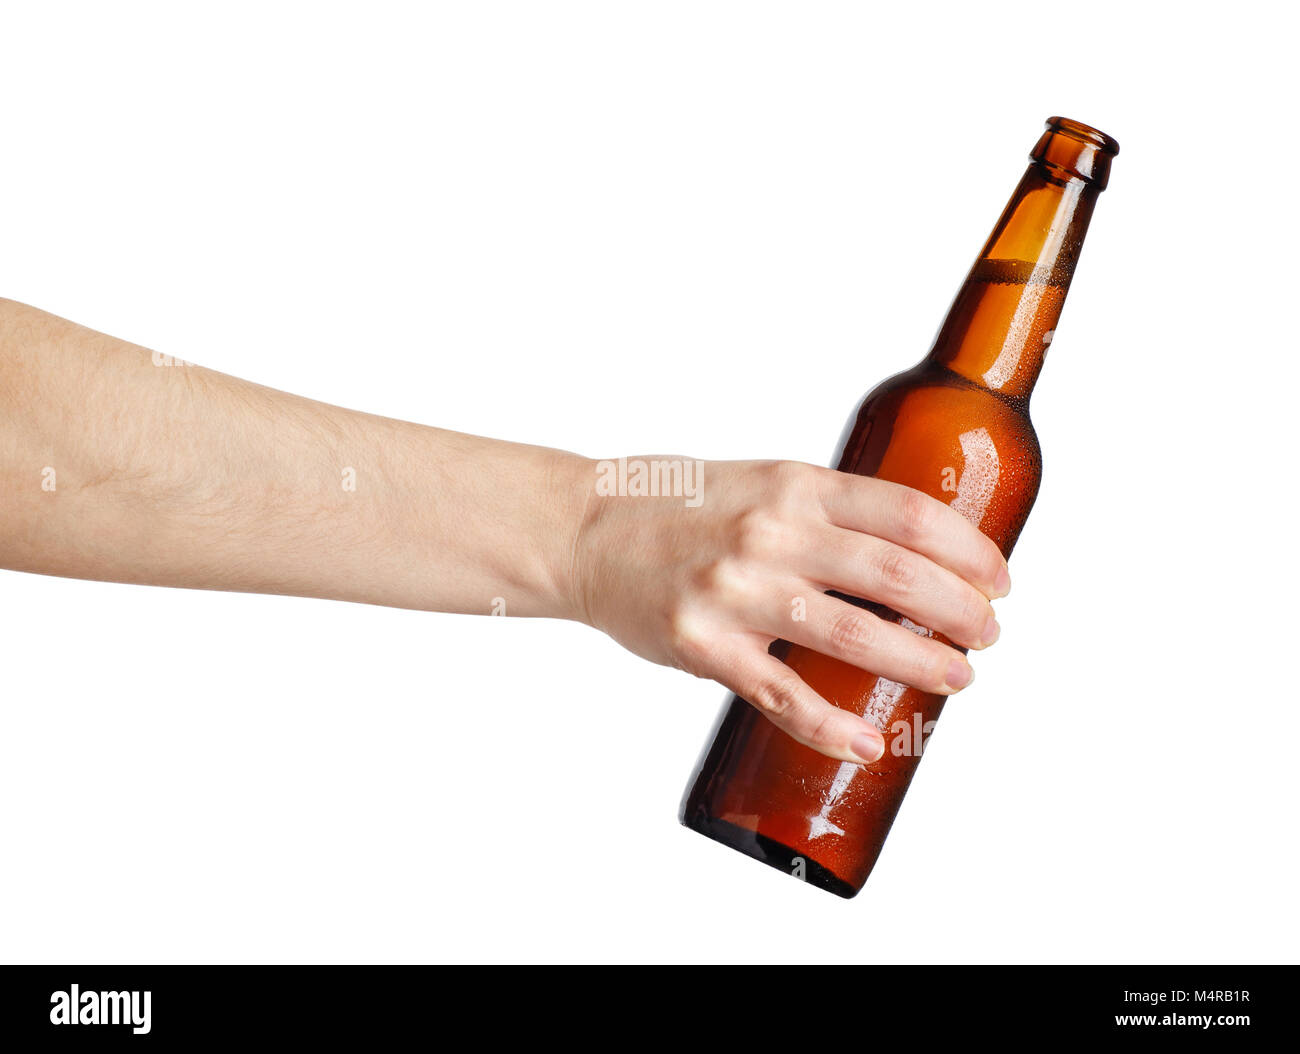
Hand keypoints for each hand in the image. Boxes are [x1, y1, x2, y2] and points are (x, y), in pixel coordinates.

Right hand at [570, 458, 1009, 763]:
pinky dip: (831, 725)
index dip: (970, 550)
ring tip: (957, 677)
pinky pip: (783, 695)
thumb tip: (909, 552)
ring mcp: (737, 591)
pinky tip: (867, 740)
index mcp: (794, 486)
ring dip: (920, 662)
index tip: (999, 577)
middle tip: (988, 634)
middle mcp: (771, 533)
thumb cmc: (678, 507)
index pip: (909, 513)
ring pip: (854, 634)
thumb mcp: (762, 481)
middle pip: (898, 574)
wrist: (587, 531)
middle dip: (961, 610)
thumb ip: (826, 511)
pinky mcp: (706, 646)